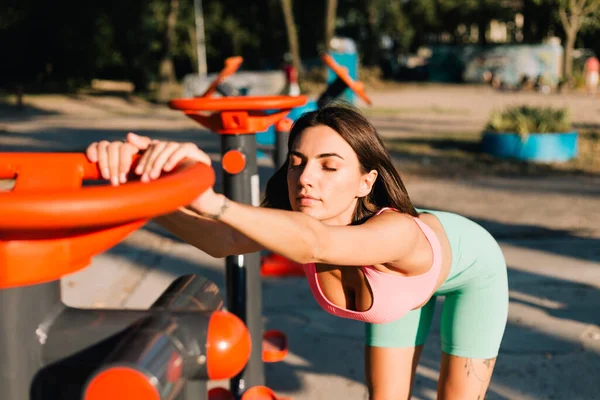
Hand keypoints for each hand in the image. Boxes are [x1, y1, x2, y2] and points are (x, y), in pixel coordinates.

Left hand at [86, 132, 211, 185]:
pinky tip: (168, 168)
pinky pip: (183, 149)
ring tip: (154, 176)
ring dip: (159, 162)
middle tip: (145, 178)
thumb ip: (142, 165)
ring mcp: (186, 148)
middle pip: (158, 146)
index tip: (136, 172)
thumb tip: (126, 145)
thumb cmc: (174, 191)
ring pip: (169, 147)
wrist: (196, 200)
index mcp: (164, 152)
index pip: (150, 147)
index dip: (143, 159)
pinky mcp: (197, 152)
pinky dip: (174, 157)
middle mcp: (175, 147)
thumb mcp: (154, 180)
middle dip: (150, 162)